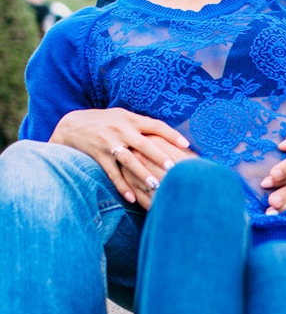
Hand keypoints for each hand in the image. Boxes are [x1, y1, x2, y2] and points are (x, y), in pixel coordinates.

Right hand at [50, 107, 193, 208]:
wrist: (72, 124)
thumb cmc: (104, 121)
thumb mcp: (122, 116)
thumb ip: (140, 124)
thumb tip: (164, 132)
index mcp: (130, 119)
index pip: (155, 125)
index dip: (171, 134)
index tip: (186, 144)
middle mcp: (121, 129)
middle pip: (144, 143)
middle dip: (158, 156)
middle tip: (173, 167)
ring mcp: (108, 142)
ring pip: (128, 159)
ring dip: (142, 173)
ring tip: (155, 185)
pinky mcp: (97, 155)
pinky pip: (111, 172)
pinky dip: (122, 186)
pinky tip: (132, 197)